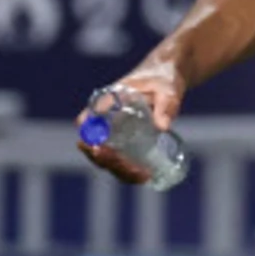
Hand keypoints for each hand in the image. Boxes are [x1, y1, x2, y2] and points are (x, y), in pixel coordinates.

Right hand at [78, 65, 183, 183]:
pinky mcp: (125, 142)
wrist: (167, 79)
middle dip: (110, 162)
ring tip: (143, 176)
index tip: (97, 150)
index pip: (87, 122)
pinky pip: (119, 160)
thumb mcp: (166, 92)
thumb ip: (166, 106)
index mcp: (107, 102)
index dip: (88, 139)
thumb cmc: (163, 80)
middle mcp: (106, 120)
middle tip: (136, 170)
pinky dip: (127, 171)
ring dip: (120, 170)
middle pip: (96, 147)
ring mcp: (114, 133)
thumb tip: (163, 127)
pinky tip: (144, 176)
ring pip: (107, 158)